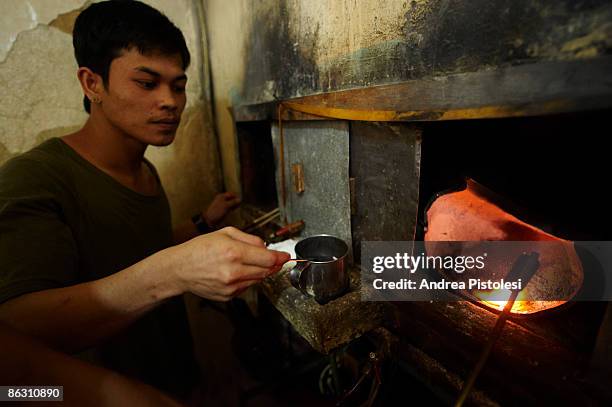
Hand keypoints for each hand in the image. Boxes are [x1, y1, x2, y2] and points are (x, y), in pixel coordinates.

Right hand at [170, 227, 289, 300]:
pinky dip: (247, 279)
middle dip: (273, 264)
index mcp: (234, 252)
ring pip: (258, 280)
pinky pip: (246, 287)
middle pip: (266, 271)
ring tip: (248, 262)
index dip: (280, 257)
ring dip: (260, 271)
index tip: (286, 256)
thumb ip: (250, 239)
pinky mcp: (228, 296)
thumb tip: (266, 247)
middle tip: (275, 259)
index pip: (268, 259)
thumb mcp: (225, 233)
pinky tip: (236, 272)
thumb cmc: (200, 248)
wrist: (180, 269)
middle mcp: (234, 272)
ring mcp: (231, 286)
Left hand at [203, 192, 240, 227]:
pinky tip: (235, 211)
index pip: (231, 194)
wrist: (209, 220)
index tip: (241, 200)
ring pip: (230, 204)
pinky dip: (232, 209)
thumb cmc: (217, 211)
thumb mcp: (226, 206)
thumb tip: (240, 199)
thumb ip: (233, 202)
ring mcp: (222, 205)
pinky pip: (229, 208)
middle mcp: (222, 200)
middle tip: (241, 205)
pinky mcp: (222, 210)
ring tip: (239, 208)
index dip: (236, 196)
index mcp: (222, 196)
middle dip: (236, 201)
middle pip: (231, 198)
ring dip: (234, 205)